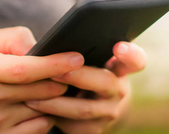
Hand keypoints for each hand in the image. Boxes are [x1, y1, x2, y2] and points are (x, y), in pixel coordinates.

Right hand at [0, 27, 84, 133]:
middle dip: (62, 80)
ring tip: (55, 86)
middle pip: (40, 90)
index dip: (54, 64)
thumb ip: (17, 39)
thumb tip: (43, 48)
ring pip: (44, 109)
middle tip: (73, 71)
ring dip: (56, 97)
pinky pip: (41, 127)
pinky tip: (43, 104)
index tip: (77, 58)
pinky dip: (48, 114)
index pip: (24, 69)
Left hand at [26, 42, 146, 133]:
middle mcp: (119, 90)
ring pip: (84, 109)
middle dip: (78, 76)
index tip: (118, 46)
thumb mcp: (94, 61)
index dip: (130, 53)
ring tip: (33, 94)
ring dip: (56, 102)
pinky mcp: (95, 131)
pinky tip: (34, 107)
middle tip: (55, 72)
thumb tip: (59, 43)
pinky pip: (71, 126)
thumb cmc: (88, 75)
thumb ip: (87, 50)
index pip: (136, 60)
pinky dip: (51, 116)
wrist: (95, 108)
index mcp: (121, 68)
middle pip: (106, 82)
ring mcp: (109, 113)